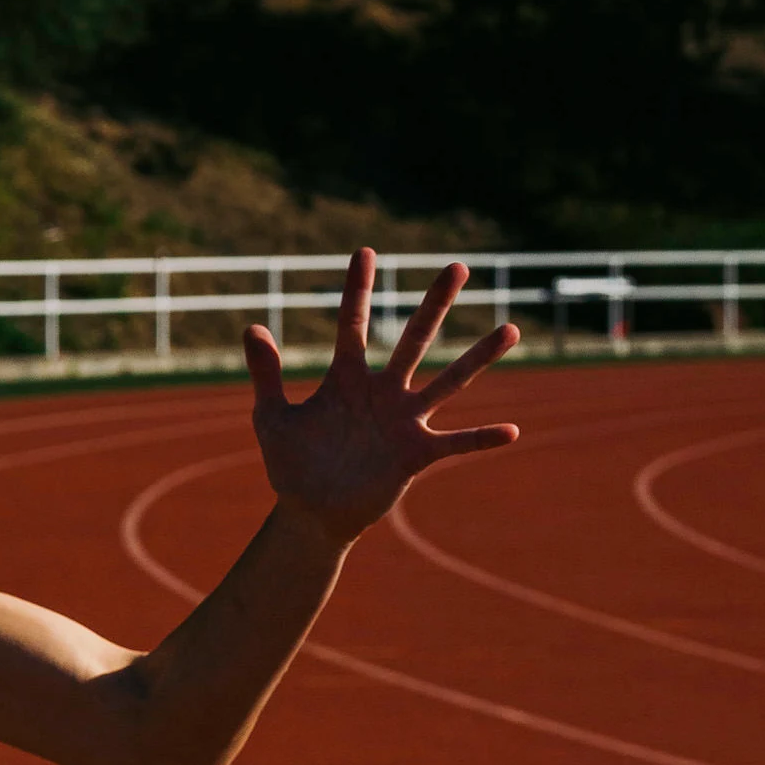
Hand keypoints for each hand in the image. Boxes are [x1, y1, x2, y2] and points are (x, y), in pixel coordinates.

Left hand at [245, 250, 521, 536]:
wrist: (310, 512)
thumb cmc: (292, 464)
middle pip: (414, 339)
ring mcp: (403, 421)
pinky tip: (512, 431)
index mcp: (346, 378)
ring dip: (478, 357)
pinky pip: (455, 442)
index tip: (365, 252)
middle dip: (435, 303)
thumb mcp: (272, 417)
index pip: (354, 323)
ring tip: (510, 328)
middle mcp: (382, 392)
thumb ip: (266, 374)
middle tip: (458, 267)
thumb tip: (252, 327)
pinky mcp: (415, 453)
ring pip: (448, 381)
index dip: (358, 289)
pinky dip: (481, 438)